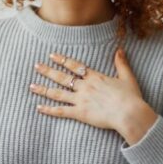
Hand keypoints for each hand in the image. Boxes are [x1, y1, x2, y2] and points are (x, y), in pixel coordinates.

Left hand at [30, 47, 157, 143]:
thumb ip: (121, 63)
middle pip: (62, 77)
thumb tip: (120, 49)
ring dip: (44, 89)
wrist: (129, 113)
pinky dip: (49, 110)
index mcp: (95, 77)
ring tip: (31, 86)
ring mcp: (81, 100)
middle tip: (36, 66)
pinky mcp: (80, 113)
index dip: (62, 60)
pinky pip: (61, 111)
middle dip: (48, 71)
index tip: (51, 55)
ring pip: (58, 93)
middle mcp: (85, 86)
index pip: (74, 66)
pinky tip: (39, 107)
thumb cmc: (130, 97)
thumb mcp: (127, 77)